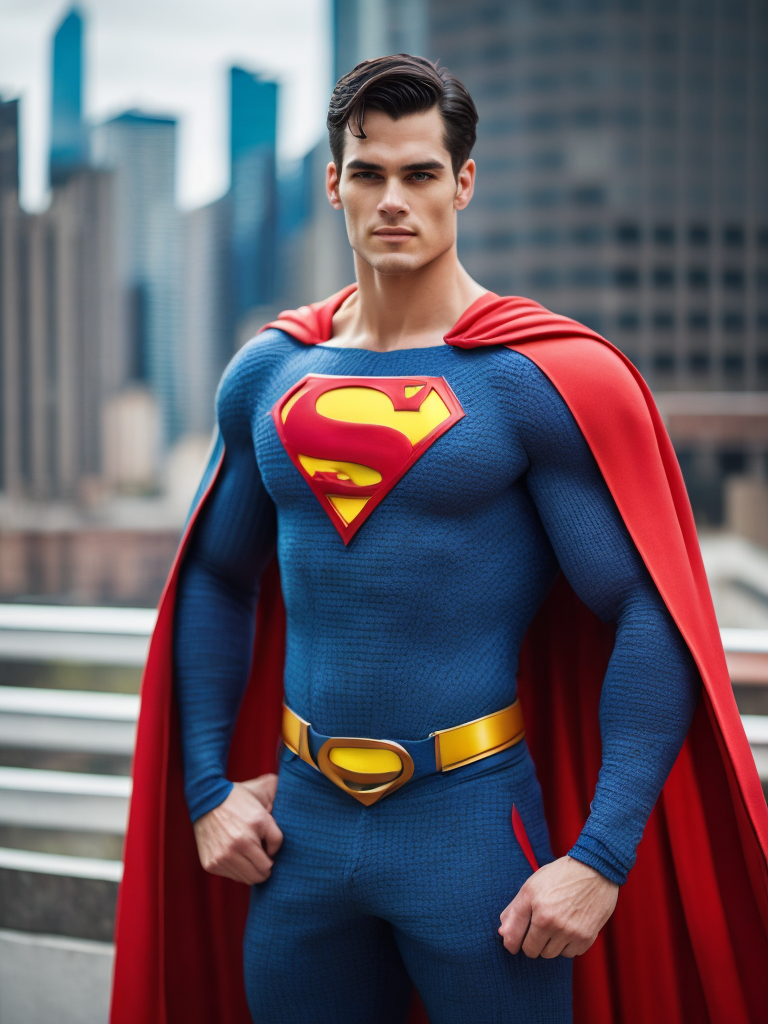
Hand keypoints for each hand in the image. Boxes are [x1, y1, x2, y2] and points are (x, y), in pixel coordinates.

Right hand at [192, 774, 282, 884]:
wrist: (206, 799)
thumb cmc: (239, 799)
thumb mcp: (263, 795)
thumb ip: (279, 804)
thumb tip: (286, 831)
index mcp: (256, 823)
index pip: (276, 851)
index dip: (274, 849)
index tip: (268, 844)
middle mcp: (239, 842)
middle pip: (264, 871)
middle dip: (266, 866)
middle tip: (263, 856)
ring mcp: (224, 855)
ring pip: (250, 878)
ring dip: (253, 870)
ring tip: (250, 856)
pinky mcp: (212, 864)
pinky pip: (234, 877)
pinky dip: (238, 870)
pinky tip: (236, 856)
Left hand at [498, 855, 617, 957]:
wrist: (595, 870)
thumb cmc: (559, 876)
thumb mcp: (531, 886)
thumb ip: (514, 911)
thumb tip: (502, 933)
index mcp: (536, 907)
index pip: (515, 940)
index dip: (513, 942)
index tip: (515, 942)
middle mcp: (552, 922)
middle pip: (533, 951)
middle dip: (533, 941)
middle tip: (540, 926)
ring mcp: (570, 932)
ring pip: (551, 954)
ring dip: (551, 944)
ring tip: (557, 924)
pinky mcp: (586, 938)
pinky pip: (570, 954)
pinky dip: (568, 944)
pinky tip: (571, 926)